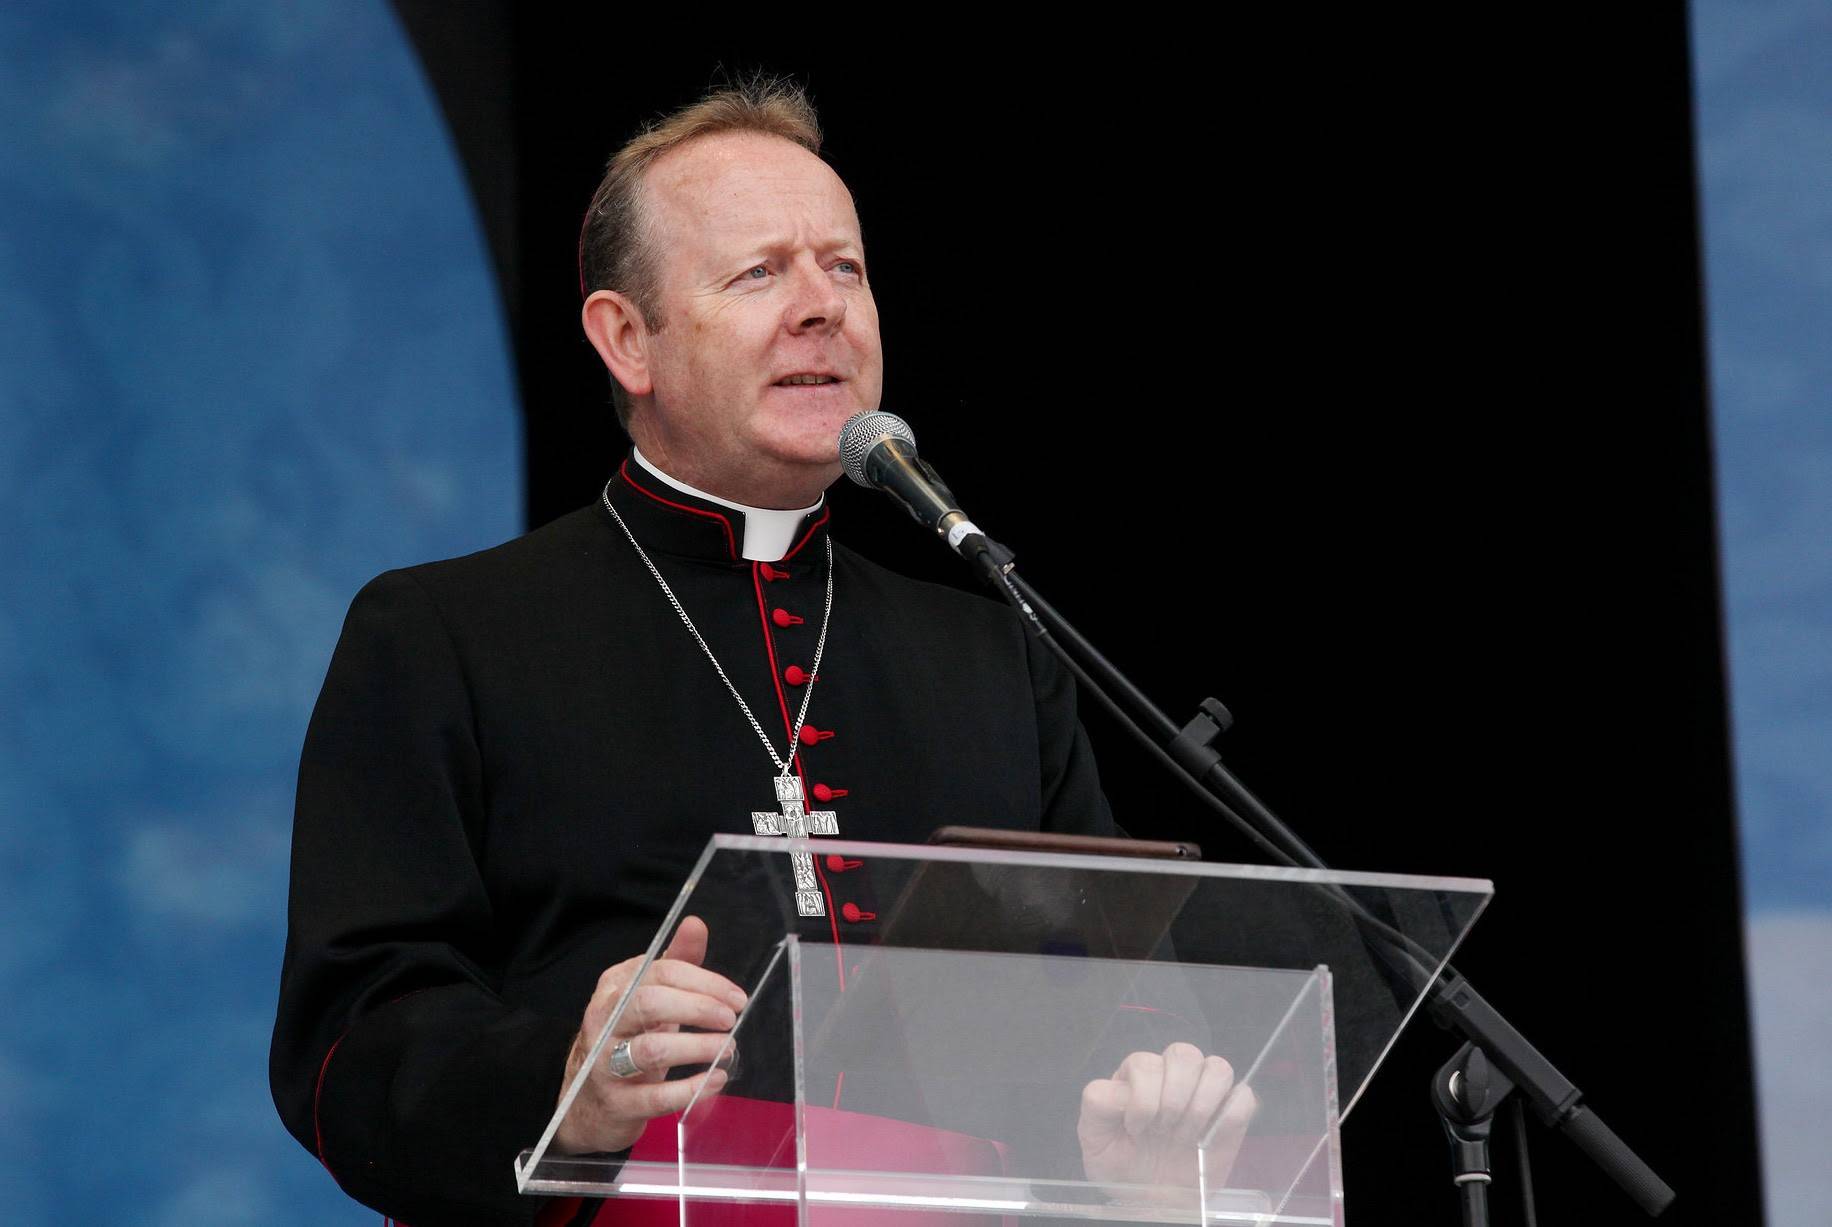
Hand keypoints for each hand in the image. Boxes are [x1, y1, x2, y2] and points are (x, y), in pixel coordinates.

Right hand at [552, 916, 747, 1153]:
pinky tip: (714, 1080)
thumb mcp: (648, 998)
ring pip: (651, 1049)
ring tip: (727, 1049)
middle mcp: (603, 1021)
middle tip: (729, 1020)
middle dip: (698, 1007)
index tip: (736, 998)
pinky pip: (656, 1096)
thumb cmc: (626, 1041)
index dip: (705, 982)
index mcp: (615, 987)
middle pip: (650, 1002)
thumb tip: (695, 925)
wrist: (586, 1102)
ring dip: (697, 1048)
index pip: (661, 971)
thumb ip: (675, 962)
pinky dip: (690, 1088)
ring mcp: (604, 1064)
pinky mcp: (615, 1102)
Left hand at [1078, 1042, 1257, 1197]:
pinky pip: (1243, 1097)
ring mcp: (1204, 1092)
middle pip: (1184, 1054)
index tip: (1137, 1131)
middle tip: (1166, 1130)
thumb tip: (1124, 1090)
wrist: (1150, 1199)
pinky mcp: (1230, 1114)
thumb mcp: (1095, 1137)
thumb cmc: (1120, 1165)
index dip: (1143, 1099)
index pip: (1145, 1063)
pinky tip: (1210, 1139)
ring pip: (1217, 1067)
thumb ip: (1098, 1103)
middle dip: (1175, 1098)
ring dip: (1203, 1104)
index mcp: (1137, 1075)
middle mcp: (1172, 1074)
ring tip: (1188, 1135)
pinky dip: (1230, 1116)